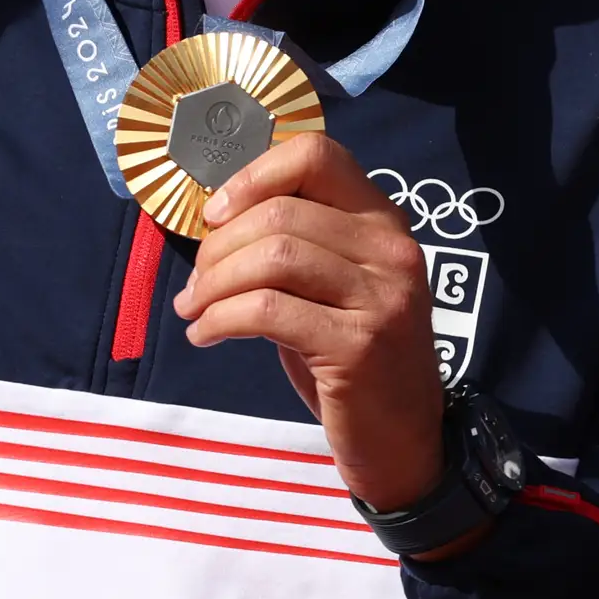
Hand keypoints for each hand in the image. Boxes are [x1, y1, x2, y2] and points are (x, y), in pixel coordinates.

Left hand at [172, 132, 453, 514]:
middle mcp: (391, 251)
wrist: (403, 442)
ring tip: (195, 310)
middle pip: (281, 212)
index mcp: (383, 223)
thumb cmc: (352, 361)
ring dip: (214, 284)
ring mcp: (382, 297)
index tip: (214, 216)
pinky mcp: (359, 346)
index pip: (317, 155)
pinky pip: (267, 311)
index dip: (253, 176)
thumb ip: (296, 245)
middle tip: (195, 286)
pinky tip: (207, 333)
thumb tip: (215, 221)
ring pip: (273, 257)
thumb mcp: (334, 289)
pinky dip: (221, 318)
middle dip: (218, 247)